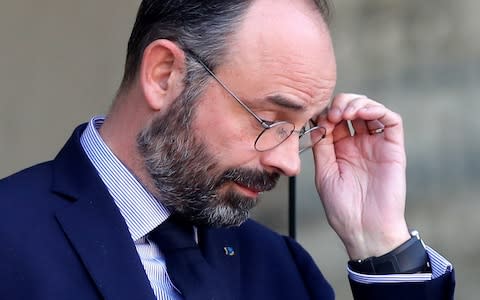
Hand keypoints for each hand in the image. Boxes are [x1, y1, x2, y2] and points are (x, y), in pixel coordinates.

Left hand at [313, 93, 409, 259]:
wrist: (364, 228)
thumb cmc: (342, 207)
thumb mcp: (324, 172)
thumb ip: (322, 146)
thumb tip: (318, 121)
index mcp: (340, 149)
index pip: (335, 119)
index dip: (327, 112)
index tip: (320, 119)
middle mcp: (359, 144)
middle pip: (352, 109)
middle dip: (342, 103)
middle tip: (334, 114)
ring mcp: (376, 145)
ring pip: (371, 109)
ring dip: (358, 103)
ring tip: (347, 113)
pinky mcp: (393, 148)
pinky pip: (391, 121)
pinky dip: (378, 110)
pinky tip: (364, 113)